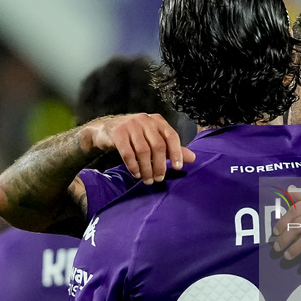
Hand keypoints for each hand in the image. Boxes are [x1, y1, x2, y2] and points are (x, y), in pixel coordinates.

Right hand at [81, 113, 195, 183]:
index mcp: (158, 121)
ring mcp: (131, 125)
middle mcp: (145, 120)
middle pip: (158, 145)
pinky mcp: (118, 132)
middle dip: (160, 165)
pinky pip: (127, 153)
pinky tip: (136, 174)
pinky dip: (133, 166)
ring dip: (146, 168)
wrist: (107, 130)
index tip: (178, 168)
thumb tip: (192, 158)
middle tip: (159, 179)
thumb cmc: (136, 137)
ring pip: (143, 150)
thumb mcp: (155, 140)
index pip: (171, 136)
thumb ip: (173, 149)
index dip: (176, 153)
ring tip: (148, 180)